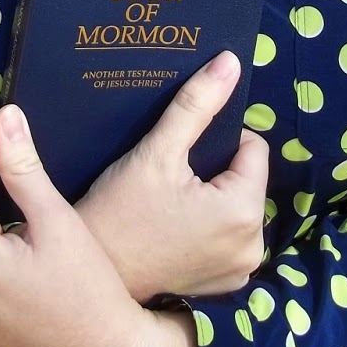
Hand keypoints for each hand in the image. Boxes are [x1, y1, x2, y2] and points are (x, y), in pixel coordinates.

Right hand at [75, 51, 267, 301]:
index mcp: (244, 211)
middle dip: (215, 169)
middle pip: (245, 179)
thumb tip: (231, 61)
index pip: (252, 148)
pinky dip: (207, 226)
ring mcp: (240, 270)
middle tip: (170, 175)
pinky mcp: (225, 284)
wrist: (93, 272)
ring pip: (235, 206)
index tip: (181, 148)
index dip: (218, 139)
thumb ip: (197, 103)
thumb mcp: (157, 151)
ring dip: (211, 196)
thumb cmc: (119, 209)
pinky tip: (173, 224)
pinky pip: (227, 236)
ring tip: (169, 199)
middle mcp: (253, 246)